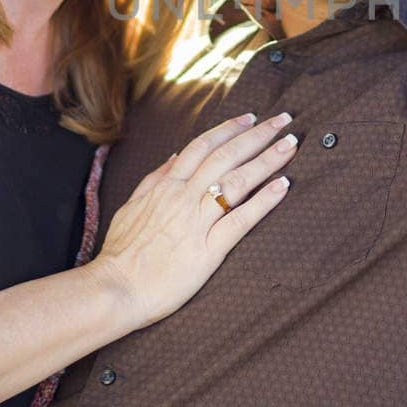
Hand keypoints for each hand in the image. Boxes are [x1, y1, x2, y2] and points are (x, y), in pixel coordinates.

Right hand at [89, 112, 296, 327]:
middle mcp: (183, 197)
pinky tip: (284, 186)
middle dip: (258, 135)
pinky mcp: (209, 250)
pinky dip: (264, 201)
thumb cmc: (121, 253)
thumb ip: (155, 179)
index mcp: (166, 186)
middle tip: (283, 120)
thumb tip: (176, 155)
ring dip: (267, 160)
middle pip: (226, 156)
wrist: (116, 288)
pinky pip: (241, 220)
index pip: (203, 146)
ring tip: (291, 145)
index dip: (229, 129)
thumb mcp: (132, 206)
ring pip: (238, 181)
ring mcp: (197, 222)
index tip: (251, 118)